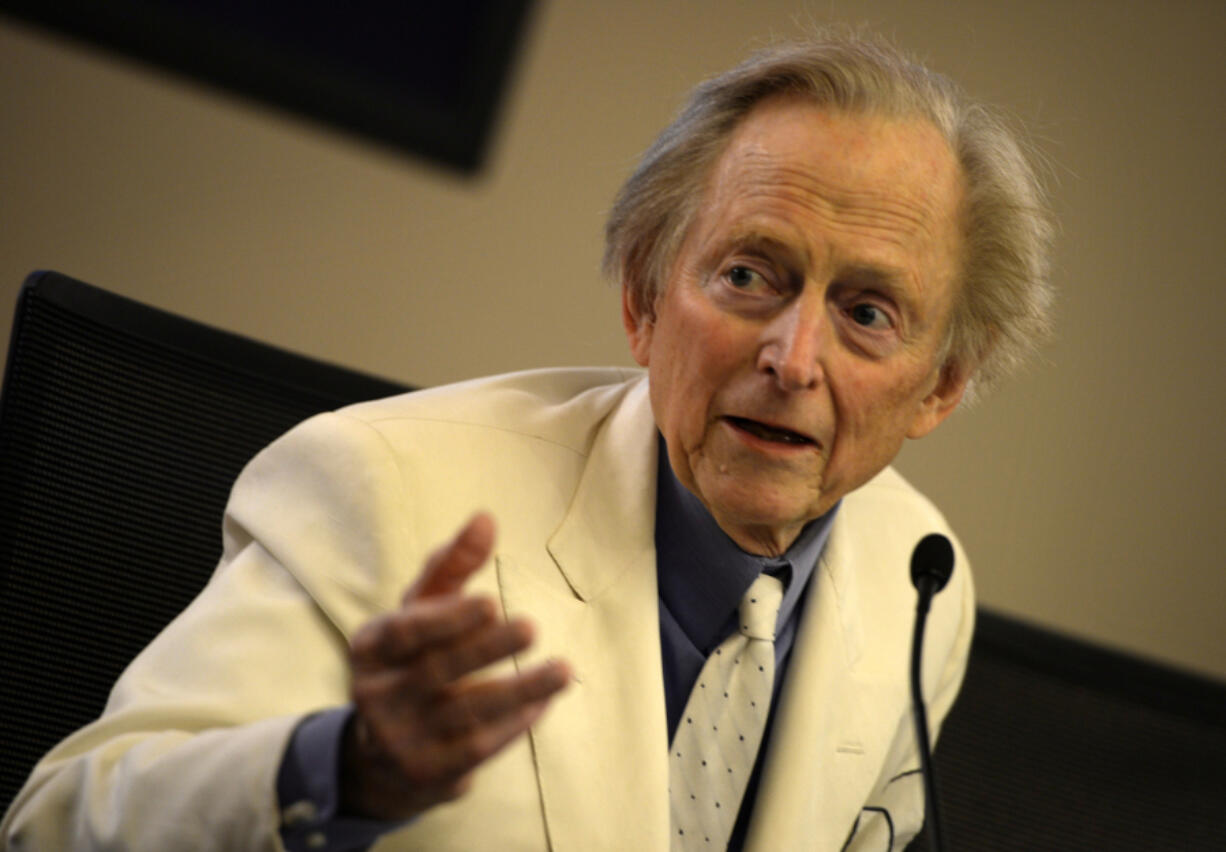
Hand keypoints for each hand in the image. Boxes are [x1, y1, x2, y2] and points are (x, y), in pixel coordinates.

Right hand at [341, 513, 570, 820]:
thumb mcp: (420, 613)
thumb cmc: (410, 660)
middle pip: (437, 670)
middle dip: (487, 650)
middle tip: (531, 627)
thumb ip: (452, 567)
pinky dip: (513, 725)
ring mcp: (399, 739)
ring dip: (519, 691)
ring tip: (563, 669)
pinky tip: (543, 702)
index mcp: (369, 647)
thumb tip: (487, 518)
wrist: (380, 757)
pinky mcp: (426, 773)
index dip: (446, 618)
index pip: (406, 631)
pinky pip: (477, 748)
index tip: (490, 601)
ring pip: (465, 713)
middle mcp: (376, 694)